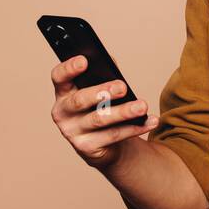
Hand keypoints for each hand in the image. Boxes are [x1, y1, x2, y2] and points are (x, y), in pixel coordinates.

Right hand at [50, 54, 157, 169]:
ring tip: (142, 106)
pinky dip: (134, 128)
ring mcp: (72, 132)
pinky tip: (148, 121)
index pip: (59, 77)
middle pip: (80, 100)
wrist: (103, 144)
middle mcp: (63, 112)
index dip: (69, 68)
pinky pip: (113, 136)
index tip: (84, 60)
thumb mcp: (99, 89)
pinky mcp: (86, 148)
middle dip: (102, 92)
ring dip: (123, 112)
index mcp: (63, 92)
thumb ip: (102, 74)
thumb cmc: (100, 107)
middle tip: (122, 87)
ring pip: (99, 119)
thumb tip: (110, 63)